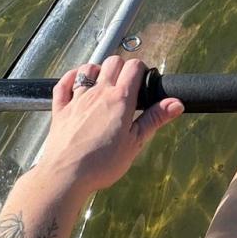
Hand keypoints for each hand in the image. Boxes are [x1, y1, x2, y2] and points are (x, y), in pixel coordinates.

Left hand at [36, 56, 182, 198]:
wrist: (65, 175)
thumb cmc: (102, 163)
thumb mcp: (135, 143)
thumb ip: (155, 119)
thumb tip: (177, 103)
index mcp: (120, 100)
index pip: (134, 67)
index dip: (141, 69)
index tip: (143, 82)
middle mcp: (98, 93)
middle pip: (112, 62)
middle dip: (122, 67)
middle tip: (126, 84)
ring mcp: (77, 99)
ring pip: (87, 68)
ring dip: (97, 70)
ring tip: (102, 83)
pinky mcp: (60, 109)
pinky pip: (63, 84)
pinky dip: (71, 78)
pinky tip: (76, 82)